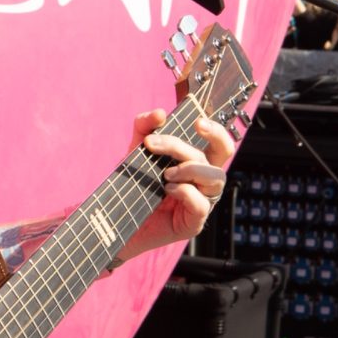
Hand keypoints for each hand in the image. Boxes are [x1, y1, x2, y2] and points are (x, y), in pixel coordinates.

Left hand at [116, 111, 231, 263]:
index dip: (217, 131)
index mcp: (197, 165)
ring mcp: (202, 203)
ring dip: (189, 169)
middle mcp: (204, 183)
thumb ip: (144, 127)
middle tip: (155, 145)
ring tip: (164, 174)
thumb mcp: (135, 151)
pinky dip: (185, 191)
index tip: (197, 122)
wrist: (115, 221)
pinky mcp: (193, 223)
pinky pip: (202, 204)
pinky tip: (166, 189)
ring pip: (215, 178)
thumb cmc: (133, 187)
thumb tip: (160, 113)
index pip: (221, 145)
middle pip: (218, 157)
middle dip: (185, 147)